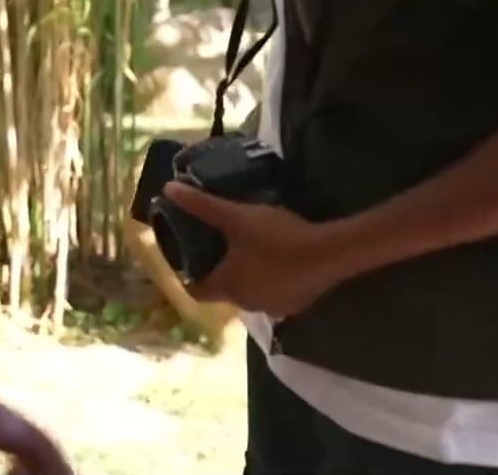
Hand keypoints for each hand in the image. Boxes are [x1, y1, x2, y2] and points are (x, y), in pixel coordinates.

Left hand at [162, 181, 347, 316]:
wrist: (330, 253)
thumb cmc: (276, 238)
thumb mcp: (236, 216)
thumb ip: (201, 205)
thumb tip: (167, 189)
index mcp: (227, 288)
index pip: (197, 291)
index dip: (189, 276)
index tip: (187, 257)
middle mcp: (247, 304)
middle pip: (224, 291)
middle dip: (219, 272)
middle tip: (217, 246)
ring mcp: (274, 308)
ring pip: (250, 292)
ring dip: (246, 276)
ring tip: (246, 250)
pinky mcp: (297, 305)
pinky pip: (273, 293)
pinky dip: (269, 281)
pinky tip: (276, 260)